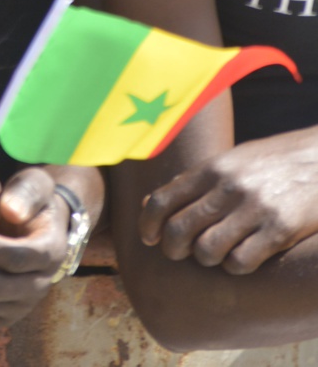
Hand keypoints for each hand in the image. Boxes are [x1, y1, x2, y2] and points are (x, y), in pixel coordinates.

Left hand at [140, 127, 317, 273]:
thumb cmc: (270, 163)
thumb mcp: (230, 162)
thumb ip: (193, 182)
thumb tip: (149, 202)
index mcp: (212, 167)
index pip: (162, 200)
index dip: (148, 225)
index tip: (149, 239)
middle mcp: (228, 186)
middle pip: (179, 230)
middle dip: (172, 250)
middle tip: (179, 254)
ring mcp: (254, 208)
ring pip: (207, 251)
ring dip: (205, 259)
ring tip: (214, 254)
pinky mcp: (280, 229)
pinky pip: (240, 262)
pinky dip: (235, 266)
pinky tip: (242, 257)